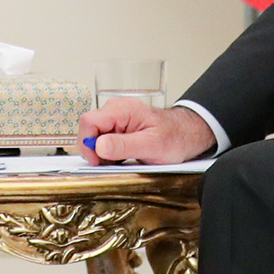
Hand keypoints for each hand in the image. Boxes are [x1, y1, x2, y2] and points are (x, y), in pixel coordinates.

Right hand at [76, 98, 214, 165]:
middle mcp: (116, 110)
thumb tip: (98, 146)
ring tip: (121, 160)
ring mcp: (116, 118)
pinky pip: (103, 140)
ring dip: (102, 153)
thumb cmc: (174, 137)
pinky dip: (108, 152)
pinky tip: (122, 157)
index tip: (96, 161)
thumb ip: (123, 145)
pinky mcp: (118, 127)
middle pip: (89, 129)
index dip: (87, 143)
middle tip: (111, 164)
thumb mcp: (151, 146)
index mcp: (122, 110)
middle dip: (95, 150)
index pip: (88, 121)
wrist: (186, 134)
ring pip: (95, 136)